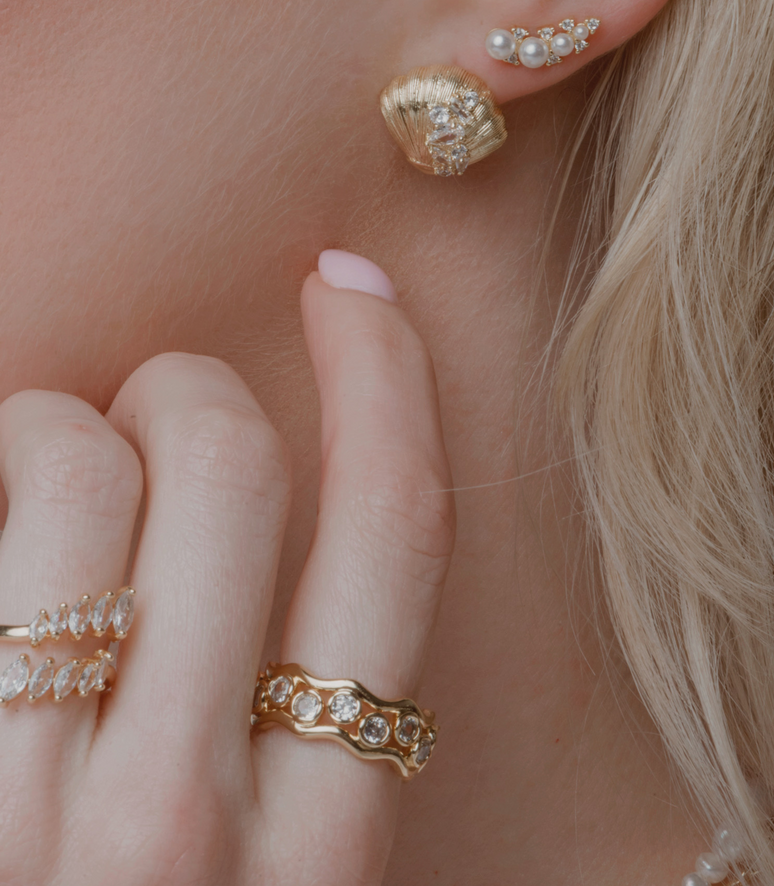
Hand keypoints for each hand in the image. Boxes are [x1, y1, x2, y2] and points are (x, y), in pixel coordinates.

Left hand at [0, 267, 453, 884]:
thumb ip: (304, 752)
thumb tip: (284, 544)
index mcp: (319, 851)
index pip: (393, 533)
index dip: (385, 377)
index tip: (347, 287)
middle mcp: (179, 825)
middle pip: (228, 461)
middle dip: (184, 391)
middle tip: (147, 422)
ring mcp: (22, 810)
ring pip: (68, 469)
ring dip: (49, 429)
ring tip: (28, 487)